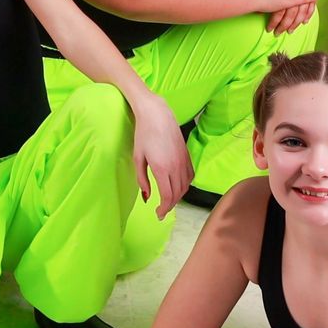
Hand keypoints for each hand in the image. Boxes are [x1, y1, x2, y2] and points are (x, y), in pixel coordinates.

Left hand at [131, 93, 192, 216]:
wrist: (157, 114)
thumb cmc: (143, 134)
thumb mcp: (137, 158)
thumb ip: (142, 179)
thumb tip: (147, 197)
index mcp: (162, 168)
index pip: (168, 196)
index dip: (164, 209)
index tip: (158, 214)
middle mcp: (176, 167)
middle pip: (177, 194)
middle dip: (170, 205)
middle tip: (162, 210)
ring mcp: (183, 161)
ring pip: (185, 186)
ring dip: (178, 196)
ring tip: (168, 199)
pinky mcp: (187, 155)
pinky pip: (190, 176)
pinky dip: (185, 185)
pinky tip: (177, 186)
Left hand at [268, 0, 314, 35]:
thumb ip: (267, 1)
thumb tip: (258, 12)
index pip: (278, 13)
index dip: (273, 23)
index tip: (269, 29)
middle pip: (290, 15)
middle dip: (284, 26)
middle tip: (278, 33)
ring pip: (301, 13)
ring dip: (295, 24)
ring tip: (290, 31)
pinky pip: (311, 8)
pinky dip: (308, 16)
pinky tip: (304, 22)